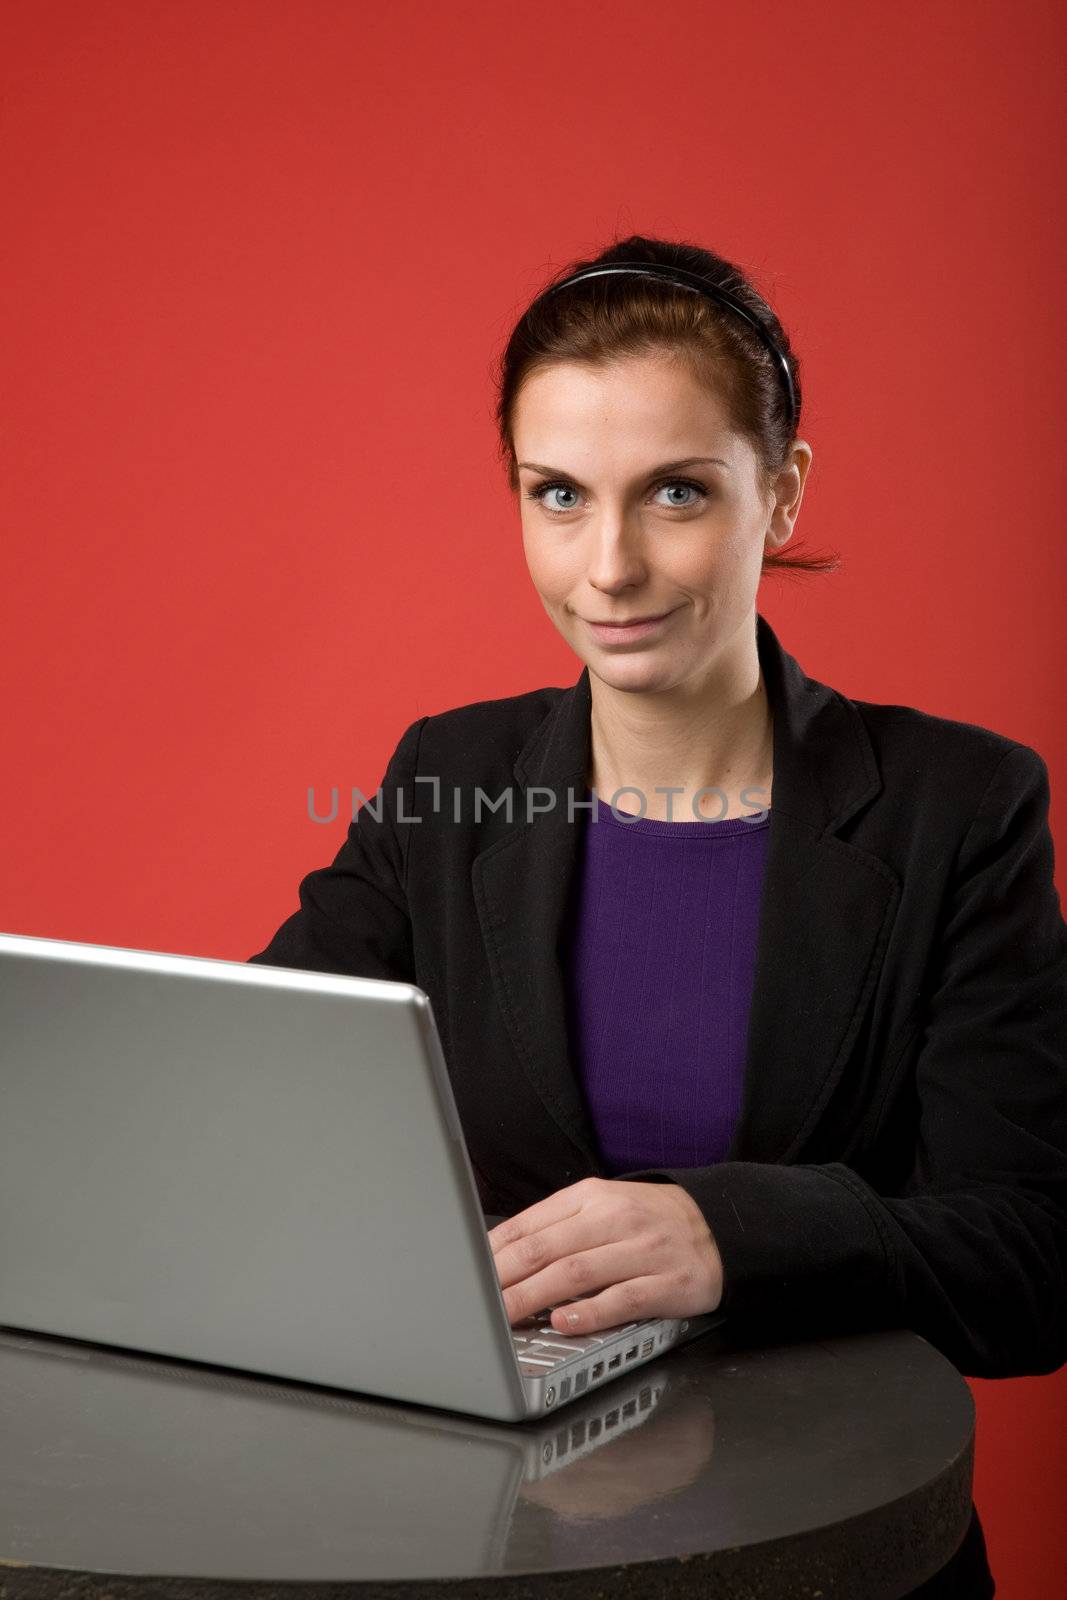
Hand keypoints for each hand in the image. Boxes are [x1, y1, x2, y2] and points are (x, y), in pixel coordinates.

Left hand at [487, 1176, 723, 1335]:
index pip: (532, 1224)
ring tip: (505, 1316)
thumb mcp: (602, 1206)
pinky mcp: (668, 1282)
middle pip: (548, 1249)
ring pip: (578, 1273)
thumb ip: (557, 1227)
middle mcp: (615, 1219)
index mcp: (592, 1197)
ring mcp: (643, 1250)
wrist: (717, 1225)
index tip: (469, 1273)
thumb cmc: (648, 1221)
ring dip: (535, 1297)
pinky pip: (623, 1298)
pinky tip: (564, 1321)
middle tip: (475, 1302)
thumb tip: (500, 1255)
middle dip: (505, 1279)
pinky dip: (590, 1312)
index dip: (496, 1252)